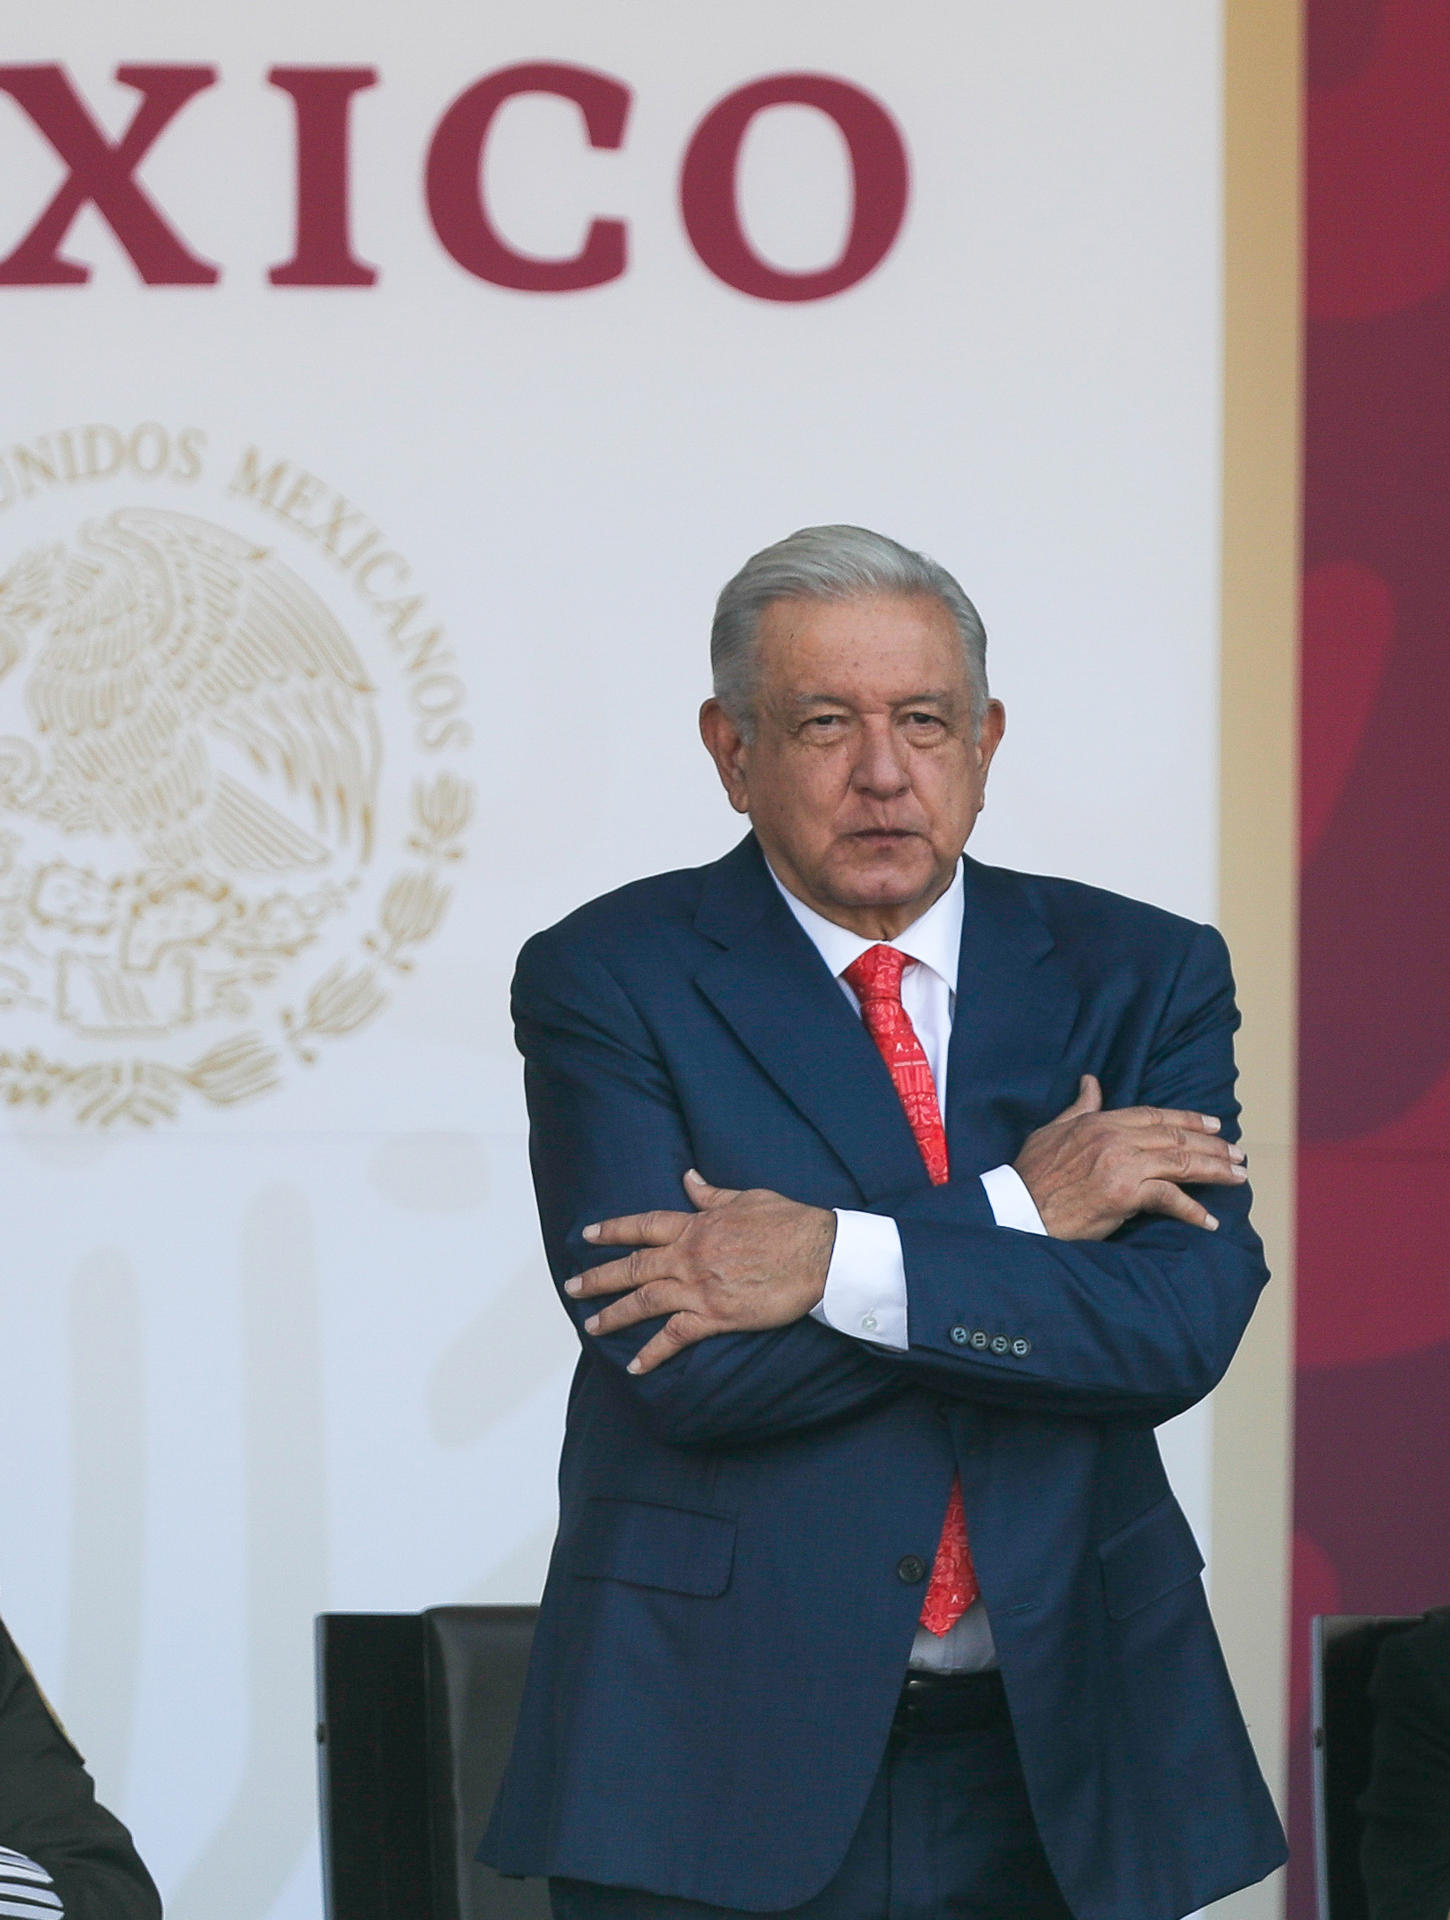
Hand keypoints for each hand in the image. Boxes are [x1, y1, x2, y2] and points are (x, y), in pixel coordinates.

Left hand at [564, 1169, 836, 1374]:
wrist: (818, 1253)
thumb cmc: (788, 1222)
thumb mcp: (746, 1197)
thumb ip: (711, 1194)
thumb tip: (689, 1177)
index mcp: (696, 1225)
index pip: (643, 1225)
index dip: (613, 1230)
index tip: (588, 1235)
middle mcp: (689, 1256)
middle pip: (633, 1266)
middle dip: (599, 1277)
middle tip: (572, 1287)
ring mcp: (699, 1287)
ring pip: (644, 1301)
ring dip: (614, 1315)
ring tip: (591, 1326)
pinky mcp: (716, 1316)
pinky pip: (675, 1336)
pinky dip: (653, 1352)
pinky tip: (636, 1366)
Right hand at [1014, 1075, 1246, 1239]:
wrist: (1018, 1208)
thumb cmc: (1031, 1174)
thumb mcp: (1053, 1130)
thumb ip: (1079, 1108)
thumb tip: (1091, 1082)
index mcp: (1100, 1122)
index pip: (1156, 1116)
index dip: (1189, 1120)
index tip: (1215, 1125)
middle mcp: (1115, 1139)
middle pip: (1176, 1138)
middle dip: (1213, 1145)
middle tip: (1238, 1154)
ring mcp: (1122, 1166)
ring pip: (1181, 1163)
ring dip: (1215, 1170)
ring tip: (1237, 1177)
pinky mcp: (1124, 1195)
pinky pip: (1168, 1199)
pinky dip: (1192, 1210)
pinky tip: (1210, 1220)